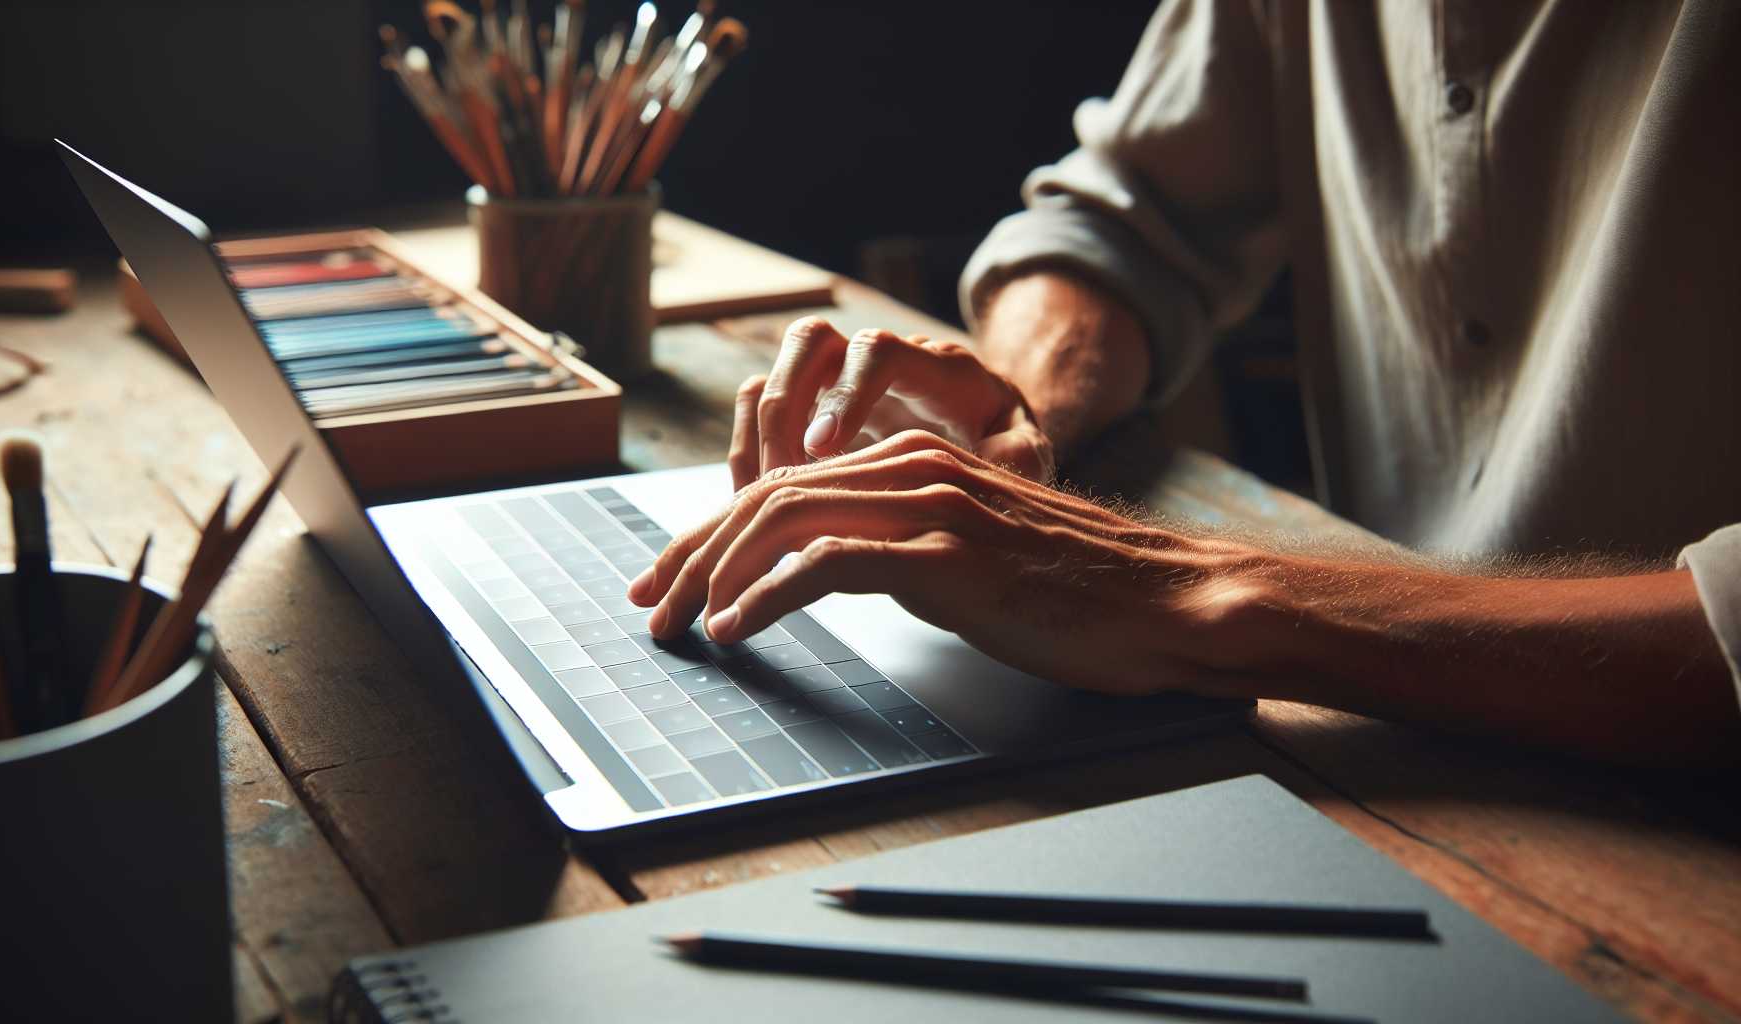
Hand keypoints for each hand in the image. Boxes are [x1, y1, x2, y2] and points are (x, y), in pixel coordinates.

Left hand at [630, 430, 1275, 695]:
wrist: (1169, 600)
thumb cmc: (1081, 590)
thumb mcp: (976, 553)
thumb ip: (909, 546)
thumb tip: (845, 572)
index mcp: (915, 461)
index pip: (784, 485)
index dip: (715, 532)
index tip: (671, 577)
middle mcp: (914, 467)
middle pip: (767, 498)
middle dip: (694, 553)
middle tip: (650, 604)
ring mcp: (931, 506)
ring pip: (785, 521)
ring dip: (717, 577)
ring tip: (680, 624)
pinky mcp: (947, 555)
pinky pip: (830, 564)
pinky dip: (770, 596)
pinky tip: (737, 629)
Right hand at [727, 316, 1054, 489]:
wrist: (984, 434)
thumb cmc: (1002, 443)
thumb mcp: (1025, 451)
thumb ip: (1022, 454)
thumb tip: (1004, 457)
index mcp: (936, 369)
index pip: (882, 353)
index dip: (846, 394)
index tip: (822, 451)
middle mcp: (878, 362)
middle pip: (813, 341)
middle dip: (787, 405)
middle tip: (781, 474)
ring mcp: (838, 383)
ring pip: (776, 371)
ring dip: (756, 433)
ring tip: (761, 497)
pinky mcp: (811, 412)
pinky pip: (757, 410)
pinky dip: (746, 451)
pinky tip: (756, 501)